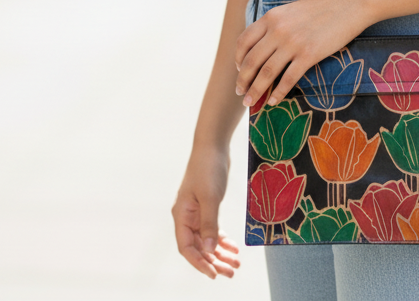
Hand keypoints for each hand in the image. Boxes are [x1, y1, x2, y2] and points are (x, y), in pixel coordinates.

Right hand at [172, 145, 240, 279]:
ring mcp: (197, 212)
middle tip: (231, 272)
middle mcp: (187, 217)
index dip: (199, 262)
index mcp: (182, 215)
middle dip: (214, 261)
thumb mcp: (210, 197)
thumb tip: (210, 250)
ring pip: (207, 239)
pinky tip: (233, 247)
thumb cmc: (208, 168)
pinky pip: (213, 229)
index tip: (214, 273)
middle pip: (198, 247)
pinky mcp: (208, 206)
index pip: (187, 247)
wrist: (213, 145)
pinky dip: (223, 239)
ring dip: (220, 252)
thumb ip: (209, 224)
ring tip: (236, 263)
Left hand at [235, 0, 366, 107]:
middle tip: (240, 93)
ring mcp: (293, 43)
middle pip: (252, 60)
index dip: (238, 59)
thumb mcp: (292, 11)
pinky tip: (274, 101)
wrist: (349, 4)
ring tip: (250, 102)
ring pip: (266, 72)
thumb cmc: (322, 8)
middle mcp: (278, 30)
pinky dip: (278, 93)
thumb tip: (264, 48)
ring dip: (256, 90)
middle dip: (243, 80)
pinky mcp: (309, 55)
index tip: (239, 70)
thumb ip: (276, 26)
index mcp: (271, 17)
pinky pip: (288, 79)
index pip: (244, 41)